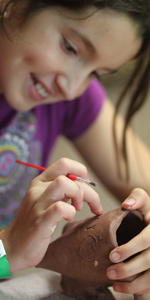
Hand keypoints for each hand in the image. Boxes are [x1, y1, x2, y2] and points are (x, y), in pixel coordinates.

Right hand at [1, 158, 101, 273]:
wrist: (13, 247)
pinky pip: (60, 208)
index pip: (64, 164)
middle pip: (69, 174)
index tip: (87, 188)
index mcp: (40, 182)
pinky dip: (70, 212)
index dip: (81, 172)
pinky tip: (68, 219)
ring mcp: (38, 205)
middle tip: (93, 206)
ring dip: (79, 195)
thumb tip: (85, 185)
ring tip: (78, 209)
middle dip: (88, 190)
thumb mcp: (47, 201)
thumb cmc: (35, 224)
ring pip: (63, 184)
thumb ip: (62, 191)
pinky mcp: (40, 222)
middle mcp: (38, 189)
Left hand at [107, 188, 149, 294]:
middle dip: (129, 269)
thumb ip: (136, 198)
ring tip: (114, 283)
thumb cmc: (145, 211)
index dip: (130, 249)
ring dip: (133, 284)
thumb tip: (126, 204)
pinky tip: (122, 288)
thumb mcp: (143, 200)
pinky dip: (138, 289)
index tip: (112, 255)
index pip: (146, 240)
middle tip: (110, 272)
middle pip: (148, 261)